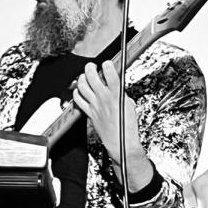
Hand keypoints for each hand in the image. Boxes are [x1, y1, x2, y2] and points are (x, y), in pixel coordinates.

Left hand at [73, 60, 152, 190]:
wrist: (121, 143)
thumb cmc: (128, 127)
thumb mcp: (130, 105)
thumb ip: (121, 94)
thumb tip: (117, 88)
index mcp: (116, 94)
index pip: (109, 72)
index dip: (107, 64)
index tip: (107, 63)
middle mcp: (103, 98)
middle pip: (91, 76)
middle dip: (90, 67)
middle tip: (92, 66)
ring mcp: (94, 105)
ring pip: (82, 85)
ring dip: (82, 77)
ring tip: (85, 75)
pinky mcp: (89, 112)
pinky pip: (78, 99)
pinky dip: (77, 92)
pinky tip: (80, 89)